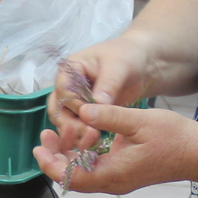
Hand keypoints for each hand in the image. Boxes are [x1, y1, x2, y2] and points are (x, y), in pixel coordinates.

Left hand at [34, 102, 197, 194]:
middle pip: (72, 177)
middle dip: (55, 157)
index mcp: (113, 173)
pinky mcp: (123, 173)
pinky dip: (83, 155)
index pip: (70, 177)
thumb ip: (109, 116)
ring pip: (83, 172)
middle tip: (45, 135)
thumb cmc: (173, 138)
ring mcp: (118, 180)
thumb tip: (83, 110)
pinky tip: (80, 137)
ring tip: (58, 133)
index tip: (40, 146)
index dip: (50, 163)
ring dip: (68, 155)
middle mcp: (112, 182)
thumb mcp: (139, 121)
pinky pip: (95, 168)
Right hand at [43, 38, 151, 154]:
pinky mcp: (85, 113)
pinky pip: (77, 127)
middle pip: (58, 108)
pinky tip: (94, 141)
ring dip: (75, 132)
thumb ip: (108, 84)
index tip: (91, 114)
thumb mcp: (119, 66)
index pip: (64, 90)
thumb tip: (98, 102)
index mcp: (70, 69)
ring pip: (64, 121)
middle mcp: (67, 86)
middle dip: (70, 123)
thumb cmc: (127, 57)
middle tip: (89, 133)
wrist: (140, 65)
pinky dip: (82, 135)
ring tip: (93, 139)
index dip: (75, 105)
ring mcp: (75, 101)